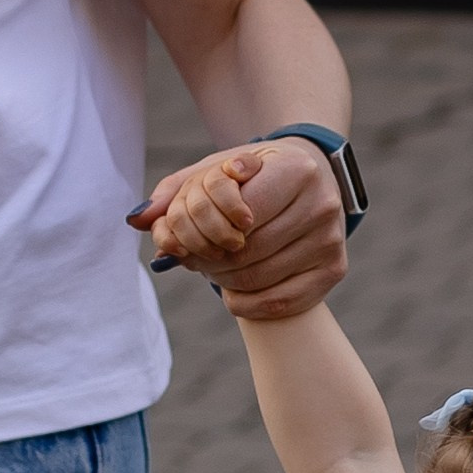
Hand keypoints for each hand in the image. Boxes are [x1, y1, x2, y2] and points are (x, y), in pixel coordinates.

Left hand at [128, 135, 347, 319]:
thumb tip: (138, 219)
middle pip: (247, 251)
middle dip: (210, 259)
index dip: (208, 228)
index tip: (201, 228)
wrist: (309, 179)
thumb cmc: (254, 176)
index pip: (239, 213)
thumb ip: (175, 192)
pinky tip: (231, 292)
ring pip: (259, 277)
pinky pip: (279, 302)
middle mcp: (322, 203)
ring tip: (214, 269)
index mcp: (296, 168)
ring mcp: (331, 239)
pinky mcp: (335, 269)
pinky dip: (244, 304)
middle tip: (196, 257)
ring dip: (223, 281)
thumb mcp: (216, 170)